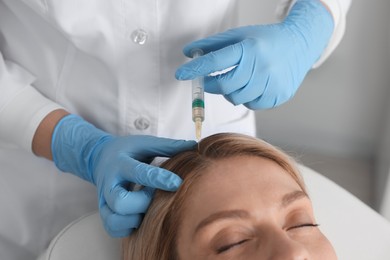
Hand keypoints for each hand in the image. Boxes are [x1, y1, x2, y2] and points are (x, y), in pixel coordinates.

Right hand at [51, 115, 195, 236]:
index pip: (139, 172)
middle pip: (121, 202)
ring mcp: (104, 200)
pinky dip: (128, 228)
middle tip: (154, 196)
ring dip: (135, 218)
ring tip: (146, 208)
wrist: (100, 157)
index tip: (177, 183)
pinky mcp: (105, 212)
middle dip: (143, 202)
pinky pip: (113, 229)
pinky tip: (139, 217)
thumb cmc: (129, 151)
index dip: (159, 179)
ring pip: (114, 219)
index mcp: (121, 163)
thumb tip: (195, 145)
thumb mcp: (145, 143)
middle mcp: (110, 184)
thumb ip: (168, 146)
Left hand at [176, 0, 333, 108]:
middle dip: (210, 85)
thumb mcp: (239, 36)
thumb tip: (189, 52)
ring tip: (237, 79)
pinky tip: (253, 85)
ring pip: (237, 98)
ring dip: (229, 92)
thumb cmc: (265, 40)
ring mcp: (271, 83)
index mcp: (249, 48)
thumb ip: (213, 45)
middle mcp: (261, 66)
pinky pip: (252, 105)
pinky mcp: (278, 96)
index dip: (196, 69)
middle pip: (224, 86)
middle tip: (208, 81)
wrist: (299, 45)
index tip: (181, 74)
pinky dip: (246, 97)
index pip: (216, 61)